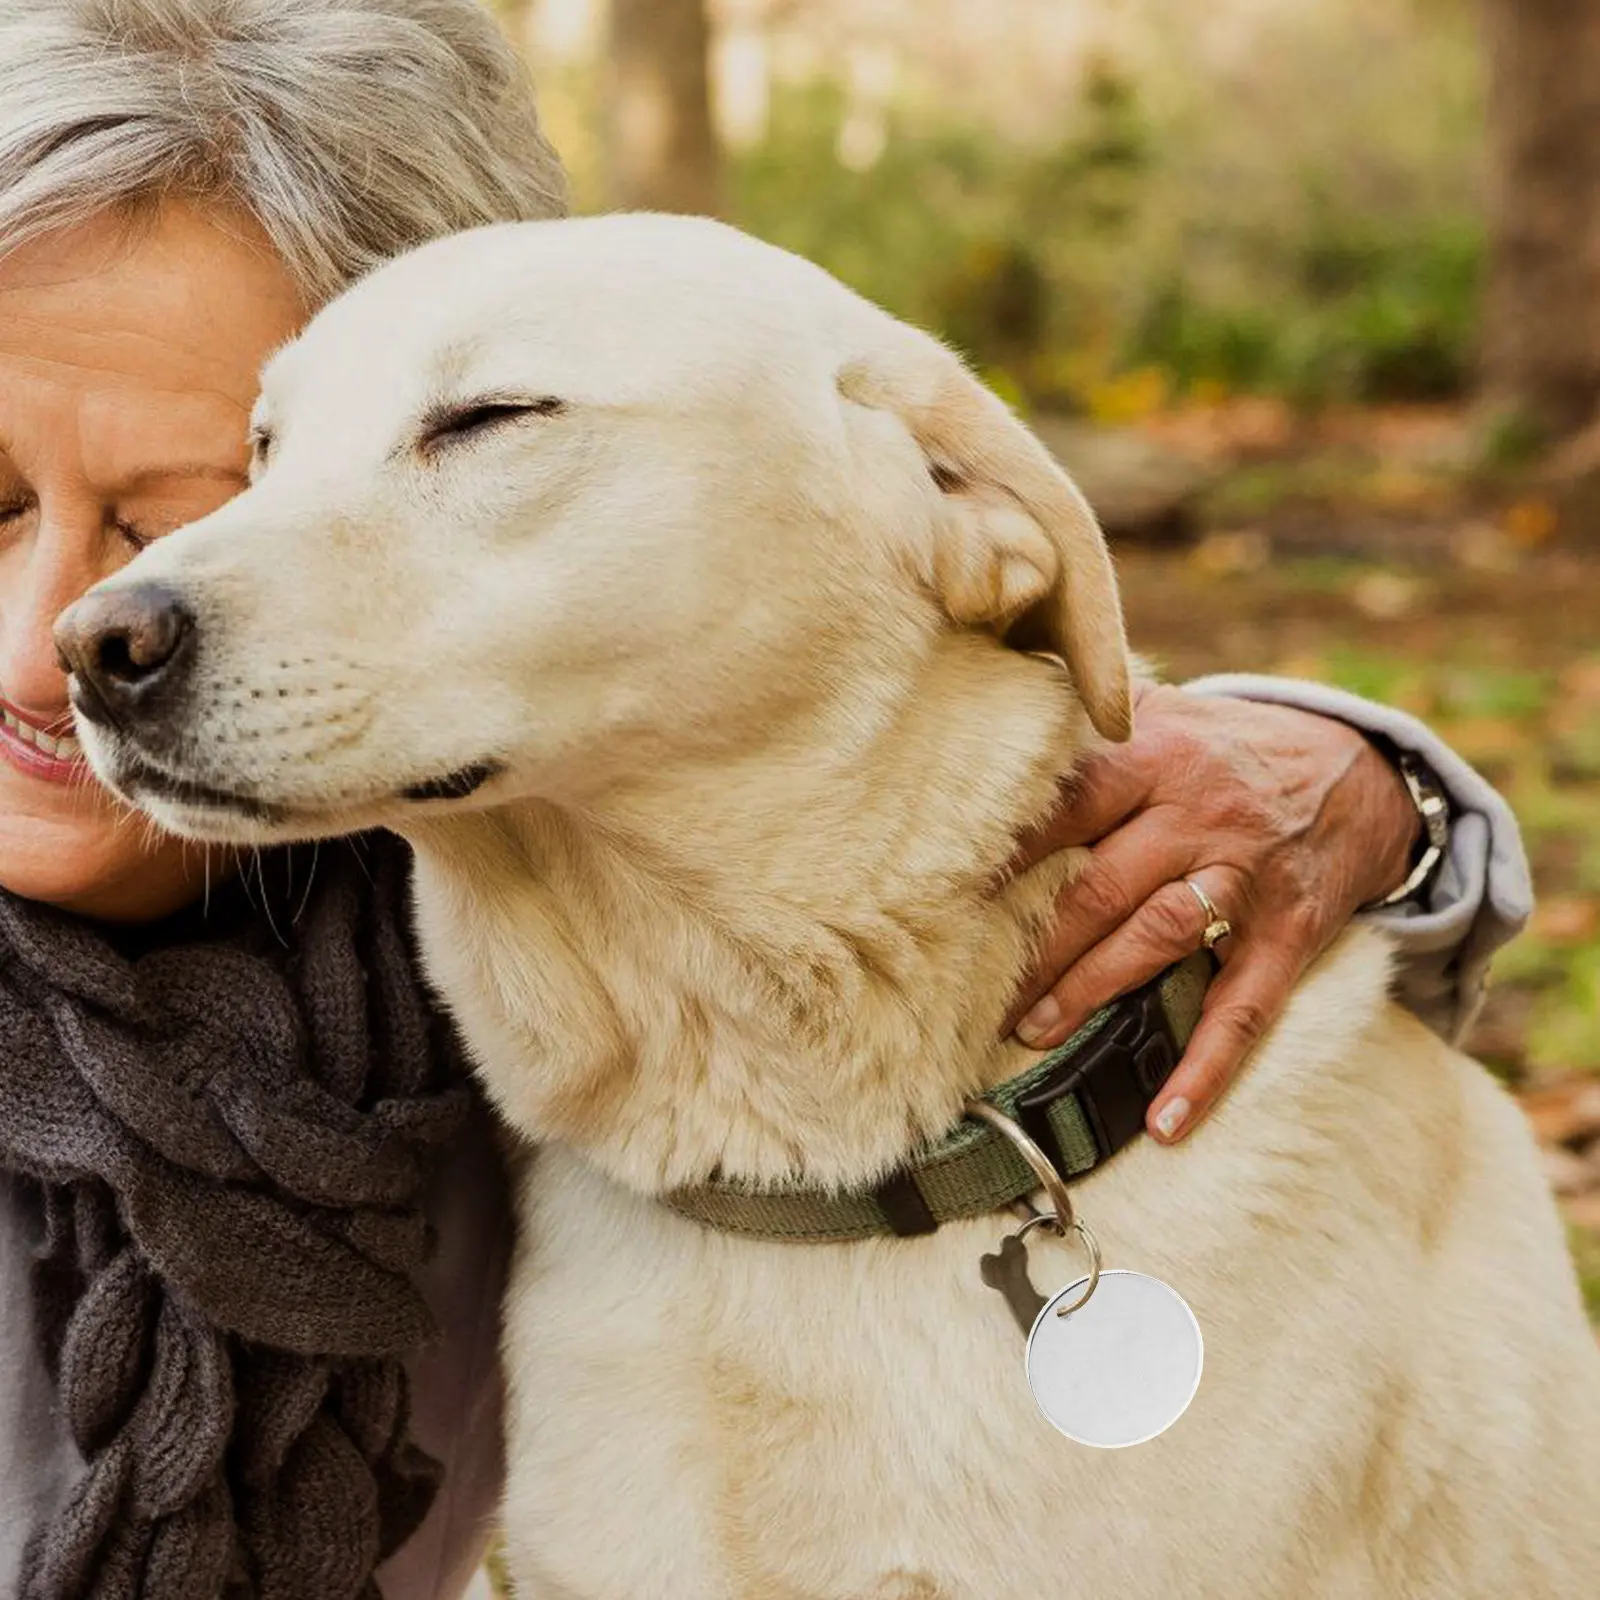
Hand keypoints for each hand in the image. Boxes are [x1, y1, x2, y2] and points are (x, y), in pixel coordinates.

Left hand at [1006, 683, 1422, 1142]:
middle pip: (1101, 884)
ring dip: (1091, 991)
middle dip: (1035, 943)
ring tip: (1032, 1032)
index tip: (945, 887)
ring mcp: (1247, 876)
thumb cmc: (1227, 748)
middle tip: (970, 988)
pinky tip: (1167, 1119)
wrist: (1360, 770)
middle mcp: (1199, 814)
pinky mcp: (1289, 933)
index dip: (1007, 849)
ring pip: (1158, 938)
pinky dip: (1207, 1067)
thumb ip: (1090, 721)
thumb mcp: (1166, 711)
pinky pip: (1246, 1008)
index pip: (1067, 802)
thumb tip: (992, 713)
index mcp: (1157, 756)